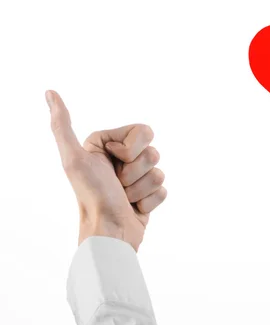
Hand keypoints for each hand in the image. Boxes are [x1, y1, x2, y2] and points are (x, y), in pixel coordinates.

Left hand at [46, 90, 166, 250]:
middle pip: (154, 151)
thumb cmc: (91, 196)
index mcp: (107, 144)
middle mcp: (122, 158)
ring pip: (159, 171)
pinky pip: (164, 189)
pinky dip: (150, 201)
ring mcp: (136, 177)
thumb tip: (49, 92)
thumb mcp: (75, 158)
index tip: (113, 163)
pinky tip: (134, 207)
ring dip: (141, 188)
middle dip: (136, 171)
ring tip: (124, 197)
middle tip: (117, 184)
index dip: (132, 150)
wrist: (108, 232)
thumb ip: (61, 125)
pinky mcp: (148, 194)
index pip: (143, 131)